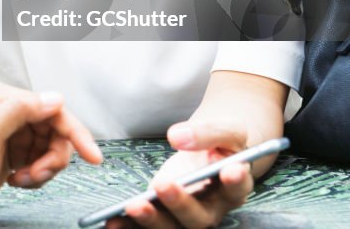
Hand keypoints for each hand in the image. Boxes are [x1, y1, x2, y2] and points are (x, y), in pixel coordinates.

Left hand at [0, 80, 102, 224]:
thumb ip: (18, 112)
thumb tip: (54, 98)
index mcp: (0, 96)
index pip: (51, 108)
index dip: (74, 132)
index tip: (92, 156)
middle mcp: (8, 107)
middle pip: (56, 128)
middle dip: (53, 157)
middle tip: (38, 175)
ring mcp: (13, 128)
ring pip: (53, 145)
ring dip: (44, 168)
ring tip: (23, 179)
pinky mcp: (16, 146)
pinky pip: (44, 158)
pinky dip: (38, 173)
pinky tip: (18, 179)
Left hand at [107, 121, 261, 228]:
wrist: (210, 151)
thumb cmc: (220, 142)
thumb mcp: (225, 129)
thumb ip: (209, 131)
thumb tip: (177, 137)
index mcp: (234, 186)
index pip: (237, 186)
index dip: (235, 181)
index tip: (229, 170)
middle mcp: (213, 209)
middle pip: (199, 216)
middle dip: (180, 203)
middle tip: (162, 184)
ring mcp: (187, 217)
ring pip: (173, 227)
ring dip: (151, 220)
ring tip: (131, 207)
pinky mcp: (166, 217)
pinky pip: (150, 227)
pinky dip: (131, 226)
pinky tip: (113, 220)